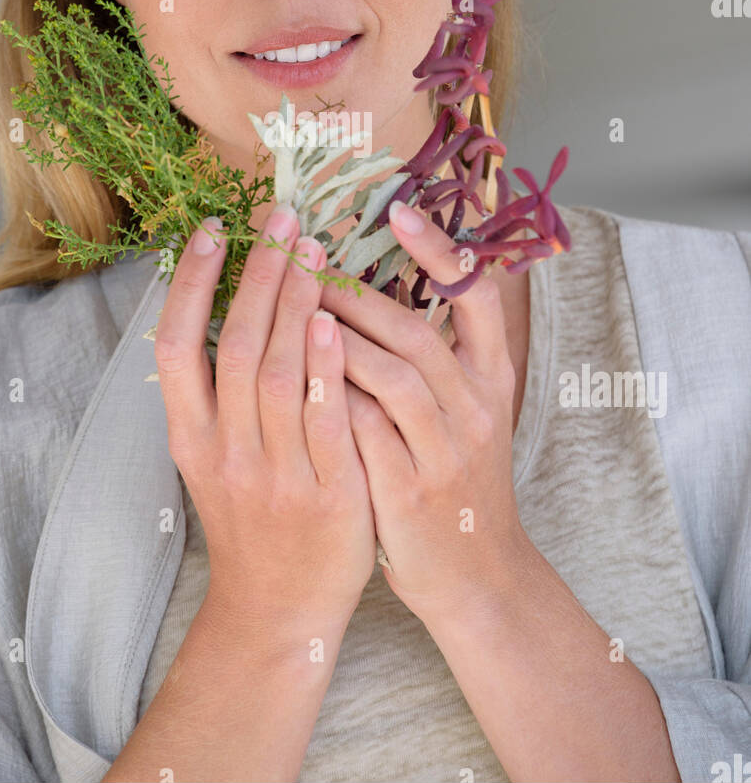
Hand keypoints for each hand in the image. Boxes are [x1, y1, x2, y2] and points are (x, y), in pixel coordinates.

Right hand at [153, 204, 377, 635]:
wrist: (278, 609)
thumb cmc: (250, 519)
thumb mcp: (212, 458)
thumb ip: (216, 392)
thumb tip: (226, 302)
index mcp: (190, 437)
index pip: (177, 345)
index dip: (192, 282)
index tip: (213, 228)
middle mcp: (225, 451)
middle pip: (233, 346)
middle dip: (257, 275)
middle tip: (282, 216)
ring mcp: (274, 474)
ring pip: (275, 375)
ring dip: (292, 303)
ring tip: (312, 247)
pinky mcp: (327, 494)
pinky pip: (324, 422)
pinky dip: (324, 369)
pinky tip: (333, 322)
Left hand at [318, 199, 528, 628]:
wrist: (476, 574)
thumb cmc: (454, 475)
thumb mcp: (465, 409)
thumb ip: (436, 351)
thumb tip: (382, 282)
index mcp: (492, 377)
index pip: (479, 297)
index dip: (442, 250)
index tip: (399, 209)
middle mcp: (476, 408)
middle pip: (416, 332)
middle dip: (354, 291)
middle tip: (303, 259)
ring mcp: (445, 452)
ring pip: (390, 378)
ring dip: (335, 338)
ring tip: (289, 308)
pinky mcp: (410, 493)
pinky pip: (363, 433)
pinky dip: (328, 399)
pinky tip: (289, 375)